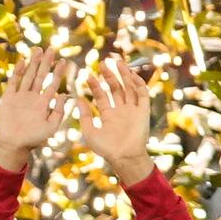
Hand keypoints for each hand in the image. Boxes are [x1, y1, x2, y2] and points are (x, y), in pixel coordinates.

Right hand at [0, 49, 66, 174]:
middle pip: (41, 75)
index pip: (52, 83)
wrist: (14, 145)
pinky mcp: (8, 98)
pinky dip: (18, 72)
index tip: (64, 61)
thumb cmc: (34, 139)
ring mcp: (20, 96)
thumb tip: (63, 94)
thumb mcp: (51, 126)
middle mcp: (32, 97)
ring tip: (38, 50)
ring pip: (28, 75)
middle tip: (52, 48)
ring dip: (33, 63)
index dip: (58, 72)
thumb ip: (58, 111)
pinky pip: (14, 82)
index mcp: (43, 103)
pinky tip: (23, 61)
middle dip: (46, 62)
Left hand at [82, 57, 156, 184]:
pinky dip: (138, 84)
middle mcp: (121, 111)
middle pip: (115, 89)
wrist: (124, 157)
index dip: (95, 85)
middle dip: (109, 76)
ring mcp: (133, 110)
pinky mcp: (143, 112)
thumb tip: (77, 98)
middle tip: (102, 63)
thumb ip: (84, 115)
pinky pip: (142, 95)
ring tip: (117, 62)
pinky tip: (131, 74)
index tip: (87, 75)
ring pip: (129, 88)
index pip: (102, 96)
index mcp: (109, 116)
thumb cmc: (106, 149)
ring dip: (124, 75)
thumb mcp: (90, 132)